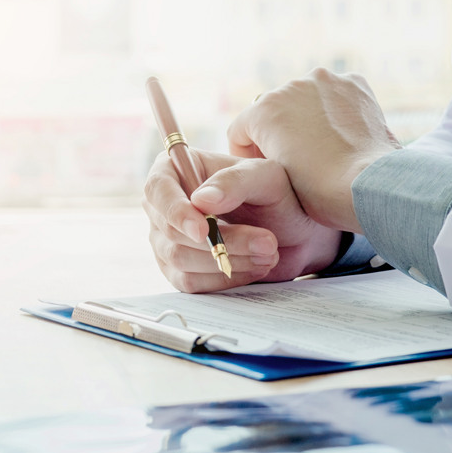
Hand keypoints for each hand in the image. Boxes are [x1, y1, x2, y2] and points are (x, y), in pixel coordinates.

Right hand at [143, 149, 341, 292]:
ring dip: (227, 260)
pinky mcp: (179, 269)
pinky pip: (188, 282)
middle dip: (220, 241)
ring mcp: (167, 239)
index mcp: (177, 170)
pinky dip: (223, 278)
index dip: (176, 211)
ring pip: (179, 259)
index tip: (203, 231)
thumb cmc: (278, 195)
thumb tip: (201, 200)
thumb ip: (235, 182)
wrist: (294, 232)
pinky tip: (252, 267)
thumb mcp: (266, 178)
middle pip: (169, 230)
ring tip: (268, 253)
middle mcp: (165, 205)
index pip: (157, 189)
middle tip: (267, 242)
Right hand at [228, 69, 400, 233]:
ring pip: (305, 98)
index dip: (248, 154)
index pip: (240, 129)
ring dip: (308, 117)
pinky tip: (343, 134)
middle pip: (273, 111)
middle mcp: (289, 86)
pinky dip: (336, 109)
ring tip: (323, 147)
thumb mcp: (272, 177)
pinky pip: (334, 94)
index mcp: (262, 110)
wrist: (368, 186)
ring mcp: (324, 81)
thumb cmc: (318, 192)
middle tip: (296, 160)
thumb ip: (263, 153)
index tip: (264, 169)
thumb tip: (272, 142)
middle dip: (279, 132)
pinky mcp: (353, 83)